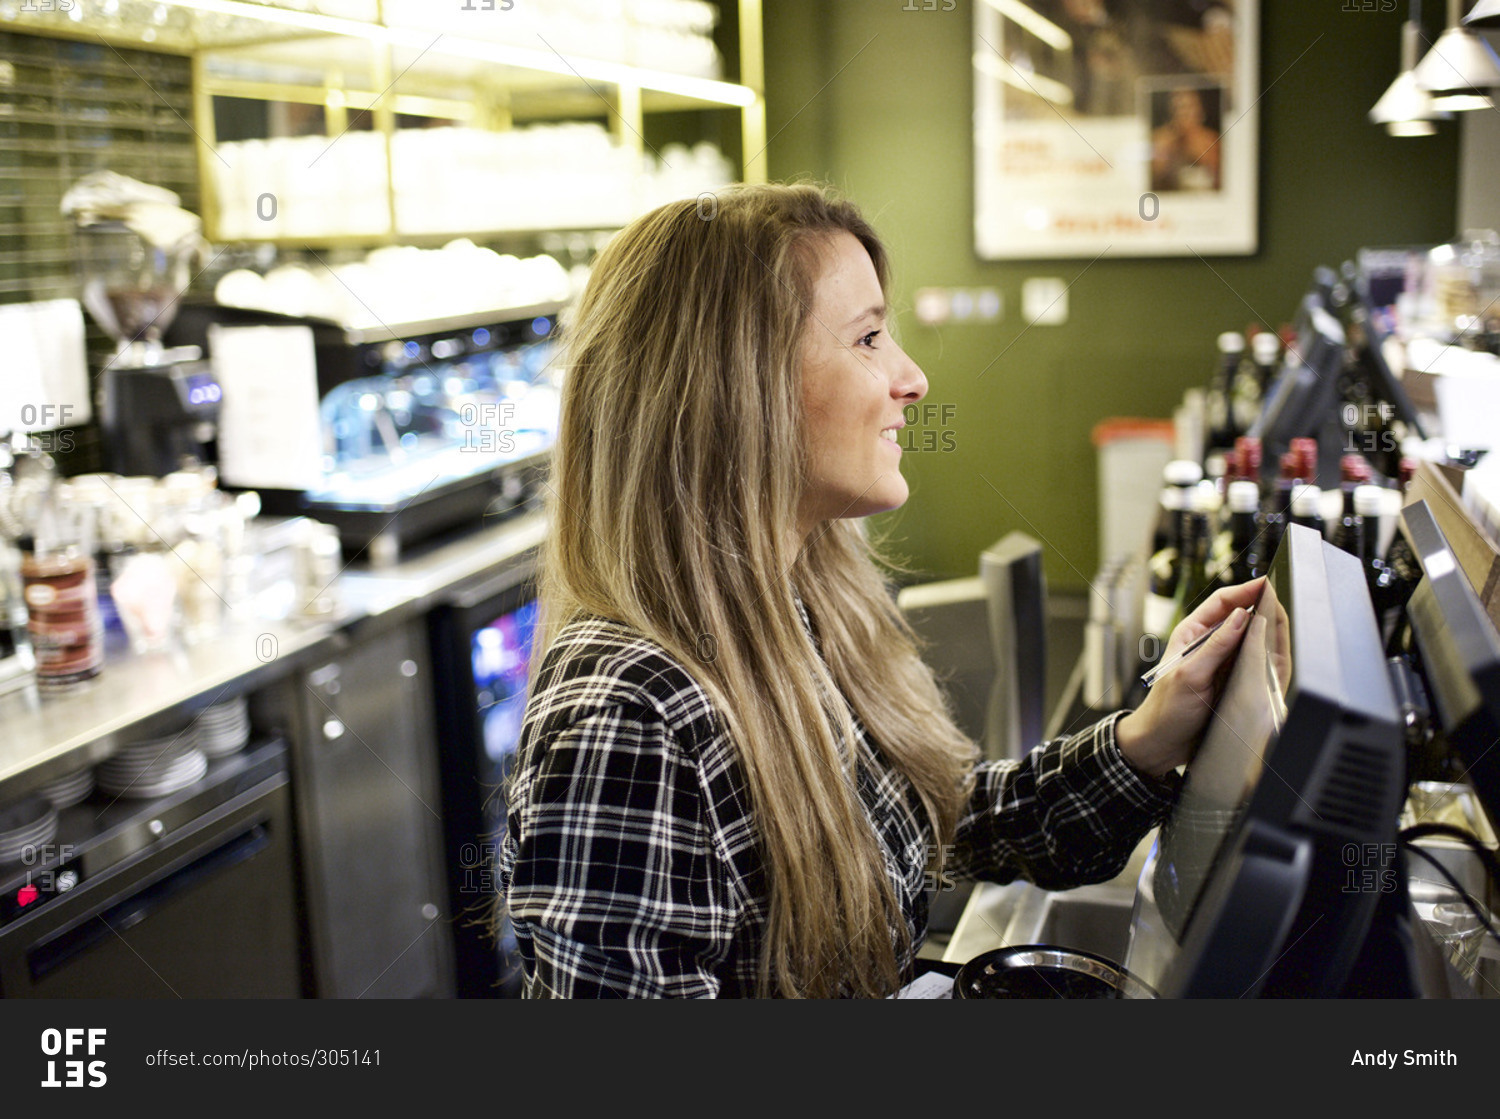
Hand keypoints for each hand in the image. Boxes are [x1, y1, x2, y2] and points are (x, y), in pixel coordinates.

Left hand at [1115, 577, 1264, 777]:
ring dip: (1266, 634)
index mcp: (1190, 634)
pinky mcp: (1230, 682)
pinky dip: (1265, 657)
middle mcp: (1207, 645)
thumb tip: (1241, 616)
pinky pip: (1252, 663)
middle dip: (1261, 608)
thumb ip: (1215, 645)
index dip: (1244, 590)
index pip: (1221, 603)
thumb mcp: (1190, 674)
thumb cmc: (1166, 710)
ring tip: (1286, 627)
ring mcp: (1220, 664)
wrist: (1162, 745)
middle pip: (1240, 619)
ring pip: (1249, 640)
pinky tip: (1277, 656)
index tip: (1266, 584)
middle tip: (1283, 604)